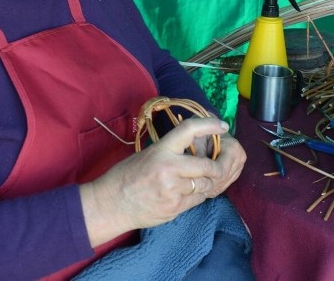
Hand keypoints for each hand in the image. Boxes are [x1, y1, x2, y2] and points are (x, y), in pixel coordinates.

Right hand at [79, 117, 239, 246]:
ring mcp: (173, 189)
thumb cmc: (127, 175)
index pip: (190, 130)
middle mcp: (169, 168)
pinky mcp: (174, 207)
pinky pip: (197, 200)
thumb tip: (196, 145)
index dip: (210, 125)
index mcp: (161, 149)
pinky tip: (185, 194)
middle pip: (207, 165)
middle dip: (215, 167)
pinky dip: (196, 196)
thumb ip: (171, 150)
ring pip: (205, 184)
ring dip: (205, 183)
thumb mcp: (148, 154)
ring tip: (195, 181)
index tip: (222, 126)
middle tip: (214, 168)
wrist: (111, 203)